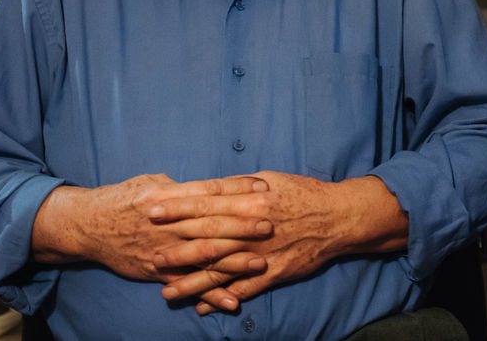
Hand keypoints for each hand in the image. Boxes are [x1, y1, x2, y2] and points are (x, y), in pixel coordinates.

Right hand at [31, 173, 272, 298]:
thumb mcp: (152, 182)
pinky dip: (210, 294)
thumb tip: (212, 186)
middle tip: (270, 224)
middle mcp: (169, 224)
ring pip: (203, 256)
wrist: (90, 225)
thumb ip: (182, 187)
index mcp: (169, 197)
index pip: (209, 191)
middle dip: (242, 225)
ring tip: (261, 262)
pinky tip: (233, 301)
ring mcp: (164, 250)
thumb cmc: (124, 198)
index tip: (262, 187)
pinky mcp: (159, 272)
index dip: (237, 189)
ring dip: (234, 261)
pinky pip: (189, 285)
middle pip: (211, 224)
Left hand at [156, 171, 407, 312]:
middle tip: (149, 254)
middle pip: (208, 239)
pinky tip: (203, 306)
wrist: (337, 218)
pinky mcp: (274, 273)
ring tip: (166, 292)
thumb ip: (237, 186)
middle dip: (177, 247)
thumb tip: (208, 187)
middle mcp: (252, 229)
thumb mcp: (269, 179)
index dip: (178, 208)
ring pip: (221, 270)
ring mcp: (262, 254)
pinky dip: (223, 299)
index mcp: (250, 201)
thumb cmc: (302, 193)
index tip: (153, 210)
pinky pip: (244, 289)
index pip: (206, 203)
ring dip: (192, 282)